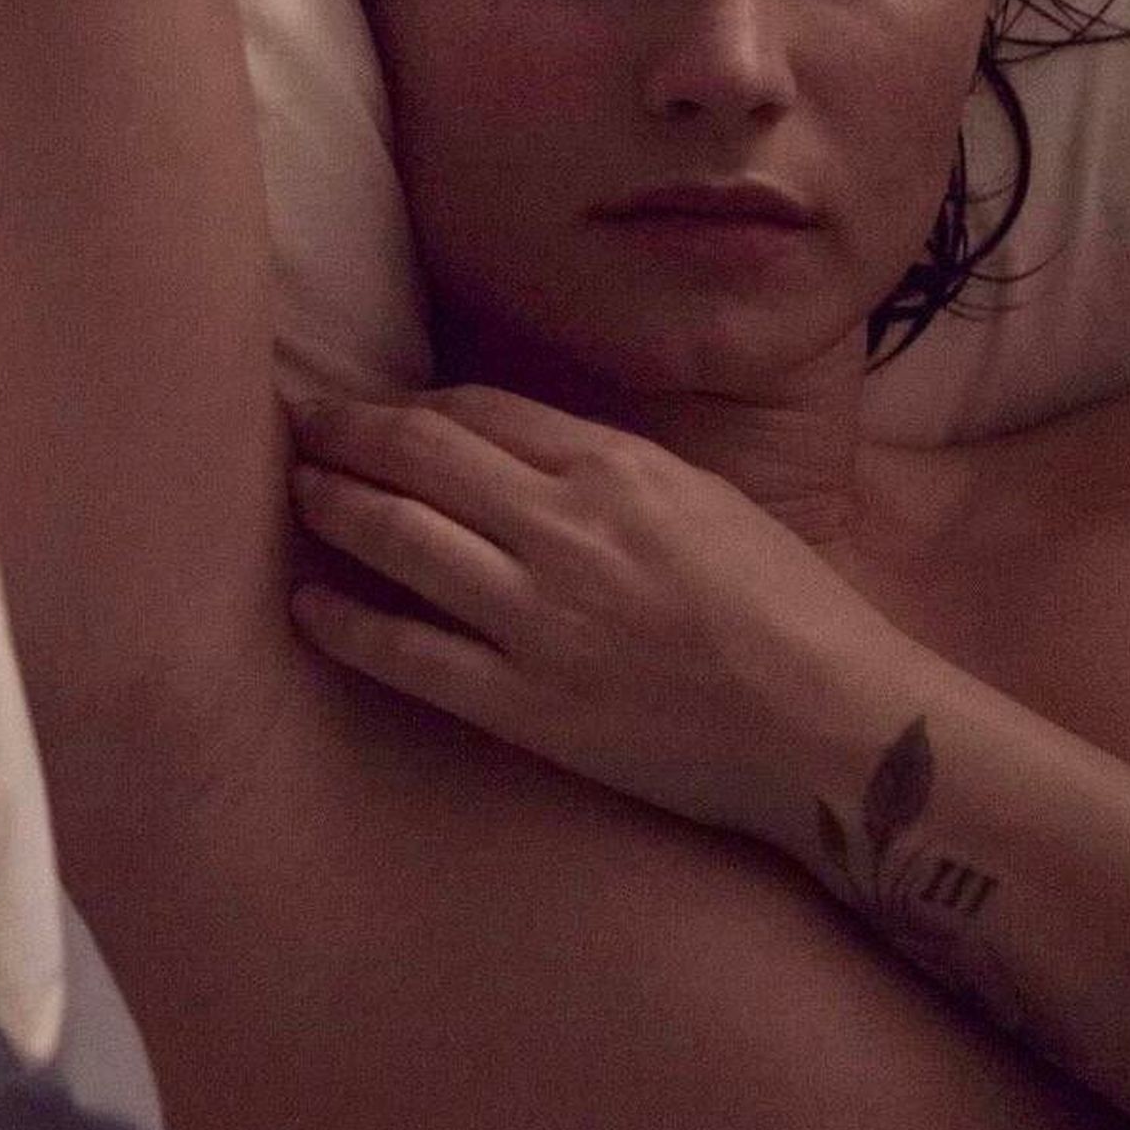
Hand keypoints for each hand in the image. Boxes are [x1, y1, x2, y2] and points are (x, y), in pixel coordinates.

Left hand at [287, 384, 912, 843]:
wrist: (829, 727)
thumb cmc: (787, 609)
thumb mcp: (705, 499)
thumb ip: (609, 470)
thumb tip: (520, 454)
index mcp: (616, 468)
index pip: (476, 411)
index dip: (406, 402)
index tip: (367, 405)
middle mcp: (565, 528)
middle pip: (421, 456)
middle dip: (346, 433)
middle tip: (300, 426)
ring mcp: (539, 618)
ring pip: (400, 537)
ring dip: (334, 506)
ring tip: (299, 493)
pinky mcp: (526, 705)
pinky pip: (409, 654)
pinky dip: (347, 624)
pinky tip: (307, 604)